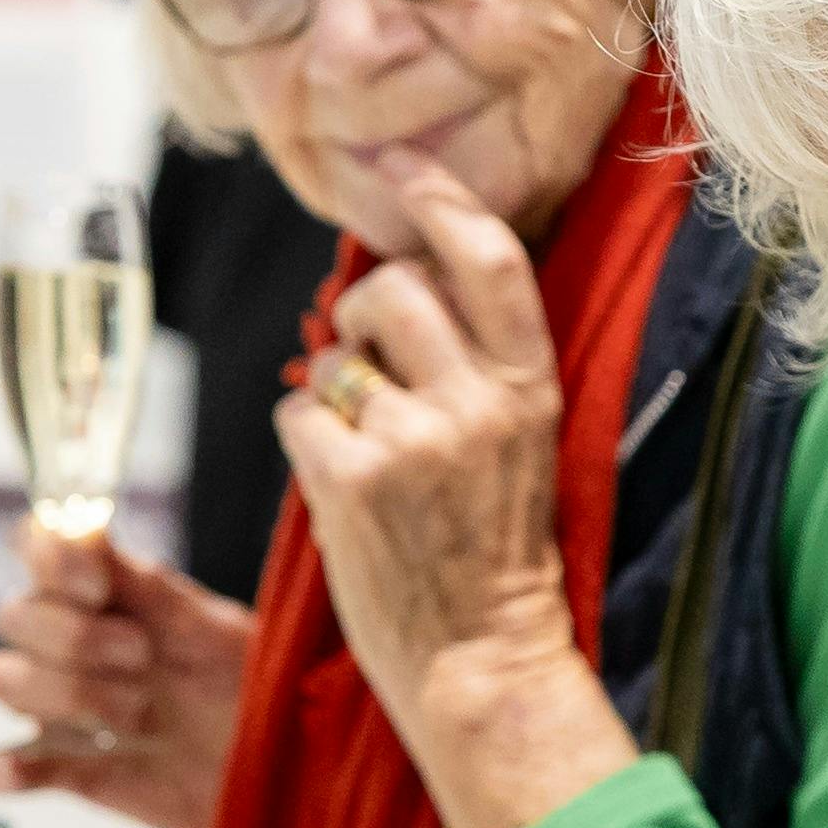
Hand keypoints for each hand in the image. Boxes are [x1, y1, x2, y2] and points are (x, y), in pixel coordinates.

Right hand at [0, 523, 249, 827]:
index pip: (38, 547)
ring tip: (138, 715)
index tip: (96, 586)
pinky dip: (5, 767)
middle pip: (14, 616)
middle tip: (143, 657)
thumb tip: (85, 531)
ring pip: (6, 681)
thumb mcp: (213, 630)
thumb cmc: (249, 681)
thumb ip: (147, 588)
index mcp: (107, 591)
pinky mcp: (70, 767)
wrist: (279, 761)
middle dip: (75, 637)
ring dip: (66, 695)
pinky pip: (8, 765)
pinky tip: (11, 771)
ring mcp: (65, 705)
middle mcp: (73, 641)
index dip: (49, 558)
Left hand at [278, 147, 641, 827]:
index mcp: (529, 385)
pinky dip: (306, 439)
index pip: (488, 257)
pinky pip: (298, 411)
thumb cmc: (490, 551)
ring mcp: (414, 441)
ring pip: (332, 351)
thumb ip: (473, 363)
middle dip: (358, 312)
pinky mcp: (352, 482)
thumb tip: (395, 282)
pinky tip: (340, 485)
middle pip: (389, 287)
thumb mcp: (516, 440)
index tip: (398, 164)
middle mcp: (477, 401)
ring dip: (331, 388)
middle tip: (369, 364)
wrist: (482, 662)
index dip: (438, 197)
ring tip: (367, 450)